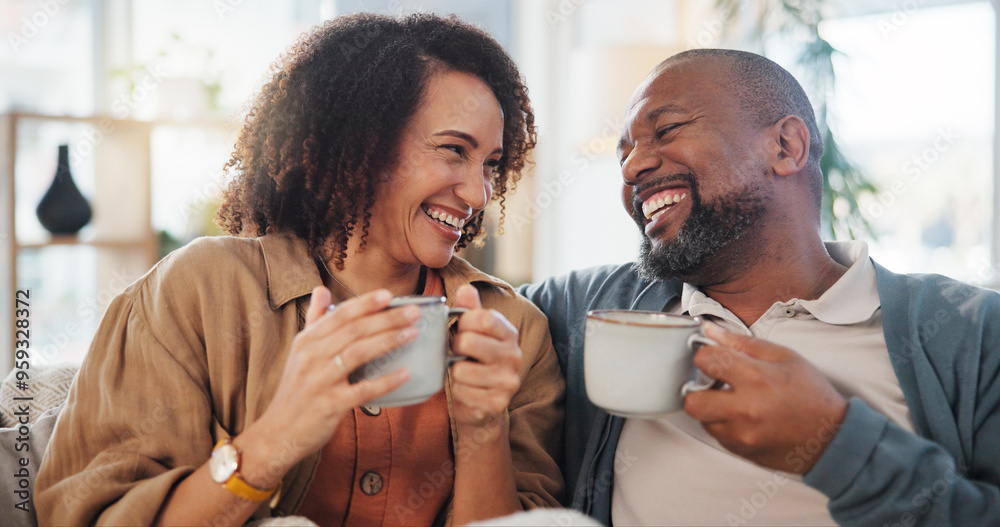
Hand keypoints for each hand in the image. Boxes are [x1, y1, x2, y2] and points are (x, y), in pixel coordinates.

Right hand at [248, 287, 416, 470]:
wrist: (278, 432)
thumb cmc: (296, 389)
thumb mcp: (299, 352)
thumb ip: (314, 320)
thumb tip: (321, 290)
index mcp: (307, 341)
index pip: (340, 315)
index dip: (365, 303)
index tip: (388, 295)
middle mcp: (311, 357)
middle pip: (354, 331)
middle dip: (386, 319)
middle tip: (414, 313)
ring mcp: (319, 381)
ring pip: (358, 353)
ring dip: (388, 341)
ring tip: (412, 333)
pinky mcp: (329, 405)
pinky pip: (363, 390)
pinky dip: (385, 381)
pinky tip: (405, 373)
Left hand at [449, 285, 522, 435]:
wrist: (485, 404)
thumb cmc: (476, 360)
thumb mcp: (474, 332)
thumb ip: (470, 310)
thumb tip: (465, 289)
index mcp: (509, 334)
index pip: (485, 317)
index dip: (465, 322)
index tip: (462, 329)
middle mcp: (514, 356)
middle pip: (469, 342)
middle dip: (454, 348)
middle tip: (458, 354)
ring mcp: (508, 382)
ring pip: (461, 370)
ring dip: (455, 373)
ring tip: (463, 374)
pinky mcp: (497, 404)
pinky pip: (461, 393)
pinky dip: (458, 392)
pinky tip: (467, 391)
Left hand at [683, 323, 847, 473]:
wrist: (832, 438)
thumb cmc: (811, 395)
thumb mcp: (784, 357)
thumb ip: (743, 343)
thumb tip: (710, 331)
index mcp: (756, 378)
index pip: (704, 360)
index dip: (705, 355)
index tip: (713, 358)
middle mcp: (744, 409)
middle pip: (691, 400)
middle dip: (697, 390)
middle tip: (714, 384)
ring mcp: (741, 434)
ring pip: (703, 420)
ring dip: (712, 409)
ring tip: (734, 401)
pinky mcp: (741, 451)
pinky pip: (718, 435)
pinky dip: (724, 425)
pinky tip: (744, 417)